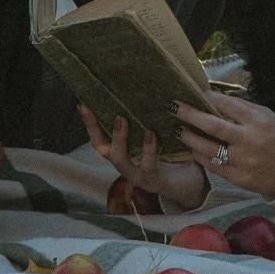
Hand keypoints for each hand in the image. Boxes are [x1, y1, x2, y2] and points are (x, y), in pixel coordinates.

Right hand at [80, 105, 207, 207]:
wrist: (191, 184)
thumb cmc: (173, 155)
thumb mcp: (157, 134)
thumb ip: (147, 120)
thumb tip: (143, 89)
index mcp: (124, 153)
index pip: (100, 138)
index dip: (90, 124)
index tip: (83, 104)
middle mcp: (126, 165)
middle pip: (103, 150)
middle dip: (95, 129)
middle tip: (93, 109)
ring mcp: (138, 175)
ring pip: (121, 160)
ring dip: (119, 139)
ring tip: (122, 119)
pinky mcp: (154, 181)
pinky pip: (148, 165)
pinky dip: (148, 149)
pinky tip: (151, 134)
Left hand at [172, 92, 274, 198]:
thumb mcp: (266, 115)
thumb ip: (242, 108)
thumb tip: (215, 98)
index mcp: (259, 121)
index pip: (229, 105)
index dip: (210, 98)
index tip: (196, 93)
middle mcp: (250, 140)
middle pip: (214, 126)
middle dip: (191, 115)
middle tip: (174, 107)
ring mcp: (244, 161)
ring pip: (209, 149)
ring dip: (190, 138)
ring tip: (178, 130)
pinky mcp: (240, 178)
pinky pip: (214, 166)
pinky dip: (201, 157)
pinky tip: (193, 149)